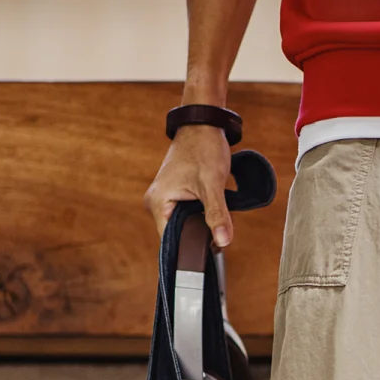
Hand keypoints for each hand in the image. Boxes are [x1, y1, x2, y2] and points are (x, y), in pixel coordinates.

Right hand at [144, 125, 233, 247]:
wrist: (203, 124)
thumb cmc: (204, 147)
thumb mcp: (212, 184)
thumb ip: (217, 214)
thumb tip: (223, 242)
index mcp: (158, 203)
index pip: (171, 242)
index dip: (191, 250)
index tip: (210, 254)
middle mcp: (157, 203)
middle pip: (179, 235)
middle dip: (200, 238)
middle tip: (220, 237)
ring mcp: (165, 199)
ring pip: (186, 226)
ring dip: (202, 227)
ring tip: (217, 224)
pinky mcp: (176, 195)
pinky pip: (188, 215)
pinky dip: (202, 217)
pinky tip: (213, 215)